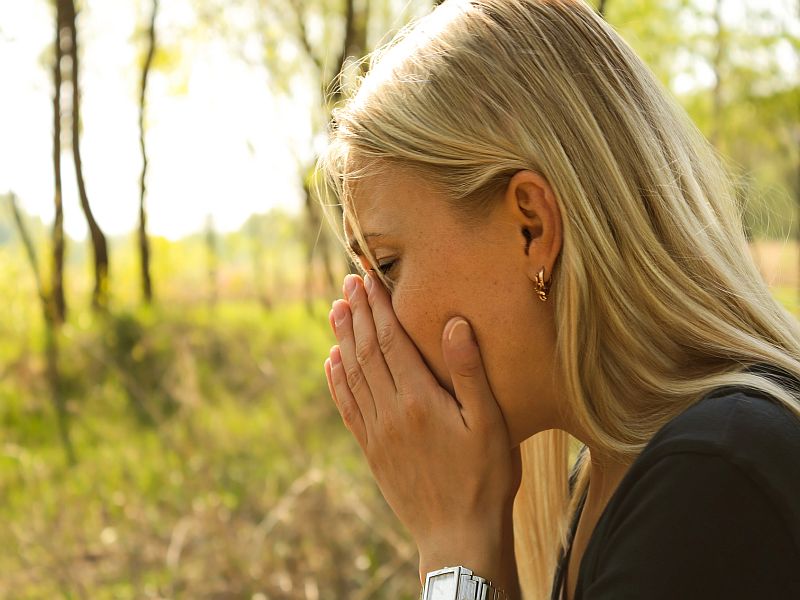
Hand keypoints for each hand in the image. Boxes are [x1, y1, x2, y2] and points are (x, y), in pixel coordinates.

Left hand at [323, 271, 520, 585]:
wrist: (458, 537)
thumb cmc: (484, 480)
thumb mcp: (490, 424)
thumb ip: (469, 373)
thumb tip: (453, 322)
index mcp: (420, 401)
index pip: (392, 341)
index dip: (379, 307)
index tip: (368, 278)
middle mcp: (390, 413)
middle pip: (367, 352)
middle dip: (358, 313)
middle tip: (347, 282)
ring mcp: (377, 433)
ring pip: (352, 375)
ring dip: (342, 339)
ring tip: (335, 309)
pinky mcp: (372, 451)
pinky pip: (348, 407)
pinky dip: (337, 381)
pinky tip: (331, 363)